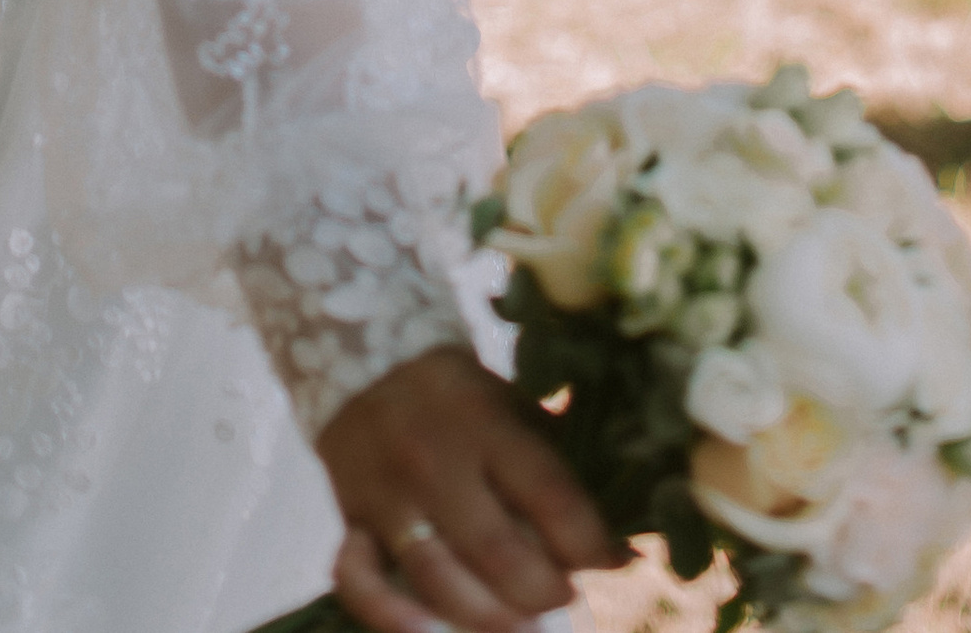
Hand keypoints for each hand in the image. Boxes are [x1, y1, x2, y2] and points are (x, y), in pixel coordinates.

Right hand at [316, 342, 622, 632]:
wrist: (364, 365)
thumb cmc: (459, 399)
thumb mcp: (509, 408)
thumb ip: (555, 469)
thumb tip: (622, 545)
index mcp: (483, 419)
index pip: (550, 495)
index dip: (591, 543)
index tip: (611, 560)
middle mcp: (433, 457)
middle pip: (498, 552)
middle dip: (544, 592)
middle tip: (564, 596)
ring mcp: (386, 493)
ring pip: (439, 580)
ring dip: (490, 619)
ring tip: (522, 625)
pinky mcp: (348, 518)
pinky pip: (360, 582)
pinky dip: (396, 618)